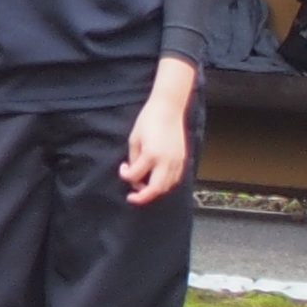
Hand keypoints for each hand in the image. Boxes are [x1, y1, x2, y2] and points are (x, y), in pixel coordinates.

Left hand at [118, 87, 191, 204]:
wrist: (168, 108)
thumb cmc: (148, 120)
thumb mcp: (134, 138)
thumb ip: (133, 158)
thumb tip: (133, 171)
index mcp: (151, 155)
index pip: (135, 176)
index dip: (125, 175)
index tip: (123, 168)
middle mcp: (166, 161)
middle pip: (155, 189)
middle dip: (142, 196)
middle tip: (132, 197)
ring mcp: (177, 162)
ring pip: (167, 187)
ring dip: (154, 191)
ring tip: (143, 187)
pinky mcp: (183, 160)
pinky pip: (175, 179)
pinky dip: (165, 185)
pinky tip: (157, 180)